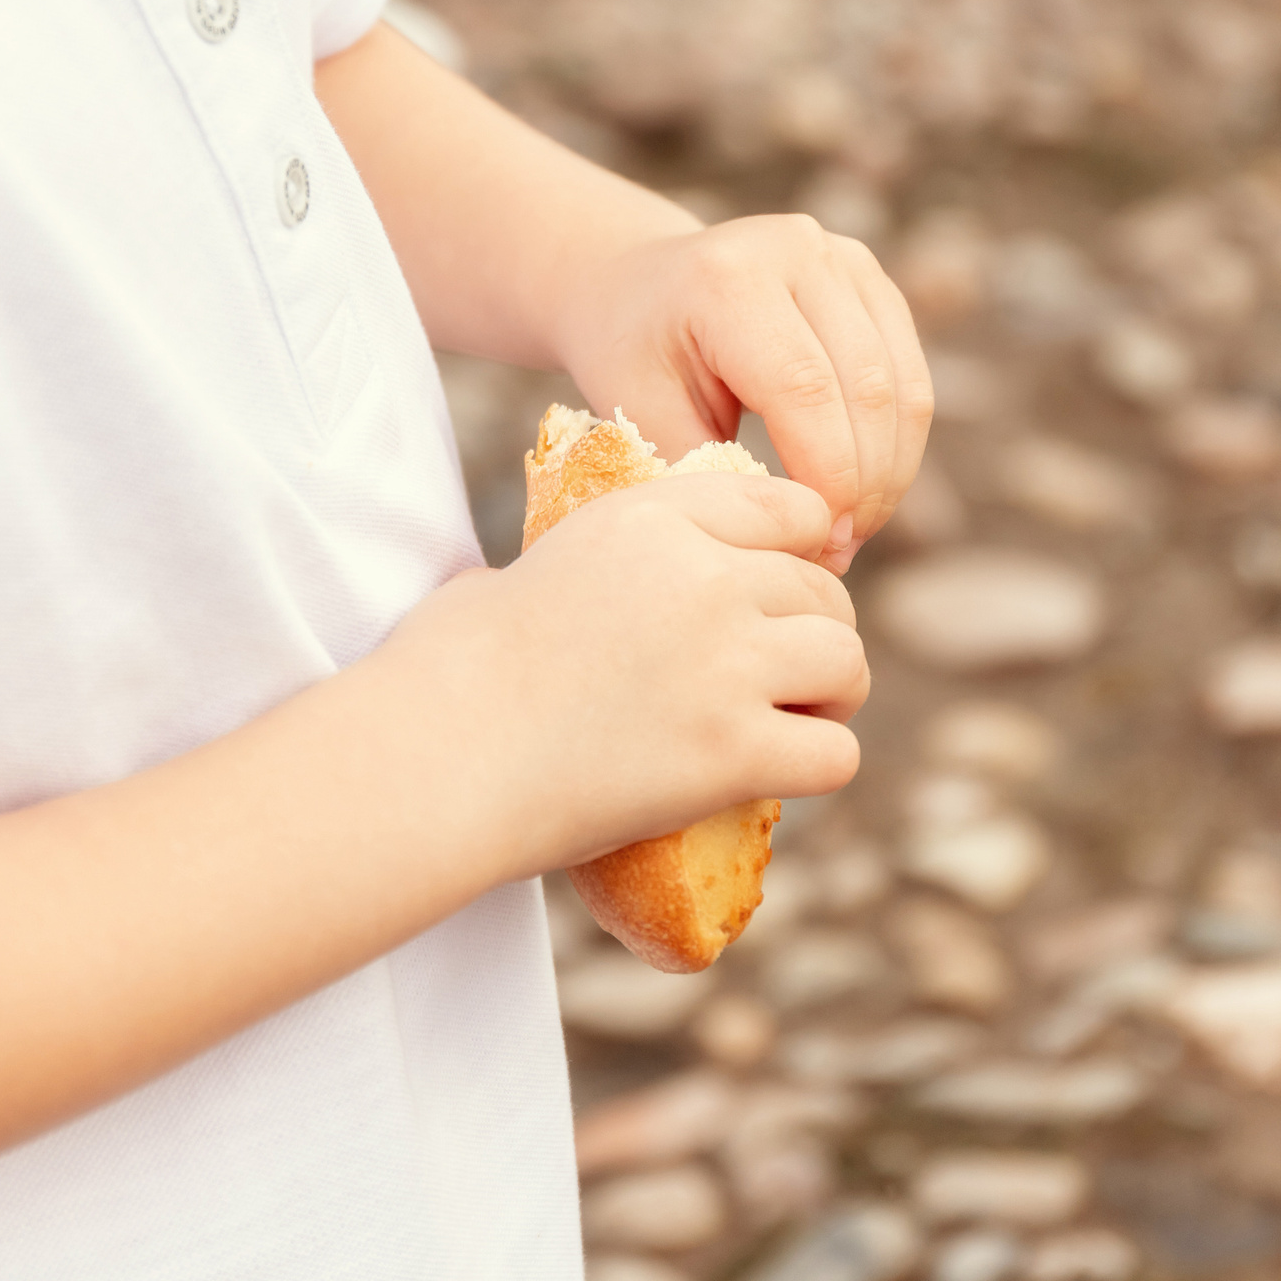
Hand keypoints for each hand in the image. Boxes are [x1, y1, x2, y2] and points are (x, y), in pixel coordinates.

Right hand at [371, 470, 867, 874]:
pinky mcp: (734, 751)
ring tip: (797, 719)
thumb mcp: (524, 567)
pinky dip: (817, 765)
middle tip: (785, 674)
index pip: (789, 506)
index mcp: (653, 518)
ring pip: (846, 662)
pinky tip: (783, 774)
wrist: (434, 756)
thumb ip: (589, 561)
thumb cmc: (447, 672)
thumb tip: (570, 588)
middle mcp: (705, 577)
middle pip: (823, 589)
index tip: (780, 589)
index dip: (799, 550)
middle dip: (814, 630)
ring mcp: (726, 663)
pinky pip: (836, 752)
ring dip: (830, 695)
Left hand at [555, 215, 933, 574]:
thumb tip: (785, 539)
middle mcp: (798, 250)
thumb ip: (705, 470)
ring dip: (889, 474)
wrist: (638, 285)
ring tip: (852, 531)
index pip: (805, 388)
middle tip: (838, 554)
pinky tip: (864, 492)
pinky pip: (910, 377)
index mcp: (729, 278)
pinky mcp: (873, 281)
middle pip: (867, 388)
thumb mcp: (638, 411)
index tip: (817, 545)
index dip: (826, 477)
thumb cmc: (632, 354)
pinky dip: (895, 446)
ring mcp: (845, 259)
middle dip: (863, 487)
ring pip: (902, 387)